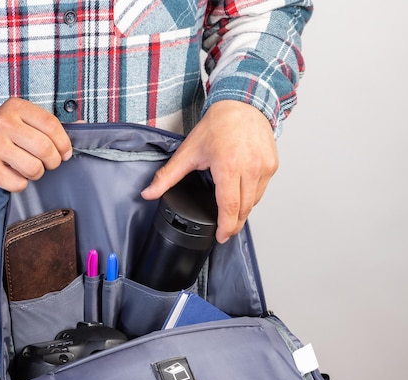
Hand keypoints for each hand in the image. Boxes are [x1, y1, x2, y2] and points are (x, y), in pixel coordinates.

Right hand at [0, 98, 71, 191]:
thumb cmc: (1, 137)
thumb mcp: (22, 122)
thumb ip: (49, 125)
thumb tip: (84, 126)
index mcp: (16, 108)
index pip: (51, 125)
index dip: (64, 144)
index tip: (64, 154)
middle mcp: (3, 123)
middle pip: (45, 149)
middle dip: (52, 162)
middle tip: (47, 165)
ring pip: (34, 168)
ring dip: (35, 174)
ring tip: (25, 168)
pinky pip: (19, 183)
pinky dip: (19, 184)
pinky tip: (10, 175)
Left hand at [141, 100, 277, 242]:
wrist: (244, 102)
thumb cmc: (219, 124)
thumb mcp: (189, 151)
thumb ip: (167, 176)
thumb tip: (149, 193)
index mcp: (228, 166)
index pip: (229, 207)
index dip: (226, 227)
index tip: (221, 237)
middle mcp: (250, 168)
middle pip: (244, 209)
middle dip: (234, 224)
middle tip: (225, 231)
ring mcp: (263, 167)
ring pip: (254, 202)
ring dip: (243, 211)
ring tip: (232, 213)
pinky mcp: (272, 166)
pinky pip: (262, 190)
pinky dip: (252, 197)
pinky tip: (242, 194)